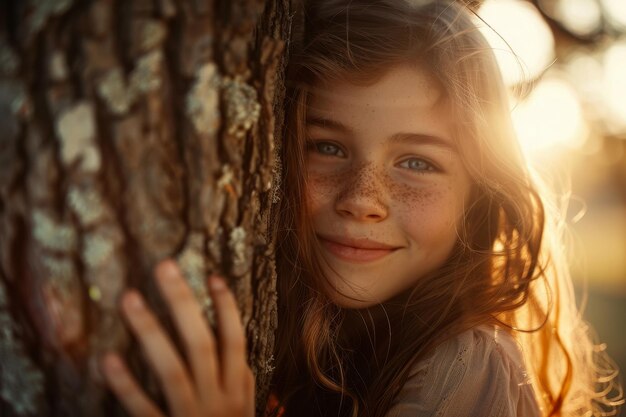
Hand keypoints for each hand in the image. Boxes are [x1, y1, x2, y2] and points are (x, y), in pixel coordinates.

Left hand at [101, 260, 254, 416]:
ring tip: (129, 298)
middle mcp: (218, 400)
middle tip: (164, 266)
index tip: (213, 277)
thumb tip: (238, 354)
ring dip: (150, 331)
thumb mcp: (243, 412)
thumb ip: (240, 385)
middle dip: (182, 302)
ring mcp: (192, 416)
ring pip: (171, 369)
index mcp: (236, 391)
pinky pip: (144, 408)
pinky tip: (108, 359)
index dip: (226, 308)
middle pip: (201, 344)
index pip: (234, 341)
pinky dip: (126, 384)